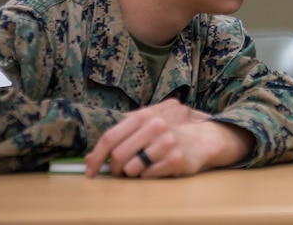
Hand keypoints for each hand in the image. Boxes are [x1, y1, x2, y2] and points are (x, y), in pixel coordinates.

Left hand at [84, 99, 254, 177]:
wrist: (203, 138)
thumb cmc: (169, 132)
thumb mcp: (144, 126)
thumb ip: (119, 136)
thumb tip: (88, 157)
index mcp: (143, 116)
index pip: (110, 138)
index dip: (96, 157)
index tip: (90, 171)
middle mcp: (155, 126)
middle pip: (119, 155)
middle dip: (115, 169)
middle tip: (119, 173)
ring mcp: (166, 142)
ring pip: (132, 169)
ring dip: (132, 173)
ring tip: (142, 168)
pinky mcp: (175, 159)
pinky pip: (148, 175)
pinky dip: (147, 176)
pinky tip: (156, 168)